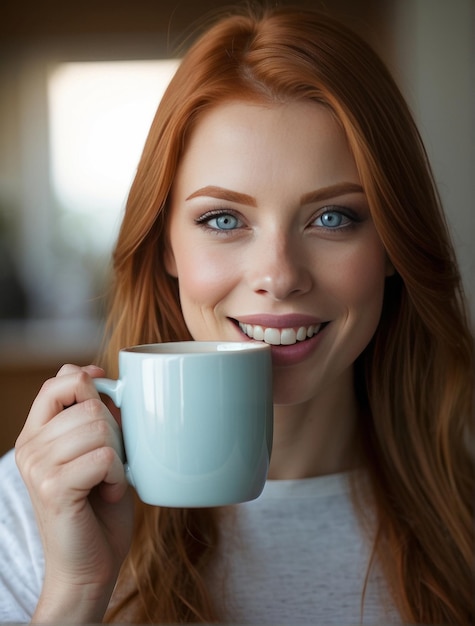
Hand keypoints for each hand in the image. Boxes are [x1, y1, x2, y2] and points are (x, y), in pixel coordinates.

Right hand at [15, 364, 133, 621]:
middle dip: (115, 432)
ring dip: (119, 457)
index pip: (56, 383)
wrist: (89, 565)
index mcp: (37, 435)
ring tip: (108, 480)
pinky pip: (104, 457)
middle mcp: (31, 448)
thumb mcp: (98, 450)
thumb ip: (96, 416)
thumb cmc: (99, 506)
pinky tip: (110, 493)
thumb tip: (103, 378)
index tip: (106, 388)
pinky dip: (119, 475)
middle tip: (110, 463)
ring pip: (99, 428)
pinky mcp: (54, 488)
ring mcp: (38, 468)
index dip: (86, 379)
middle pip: (89, 406)